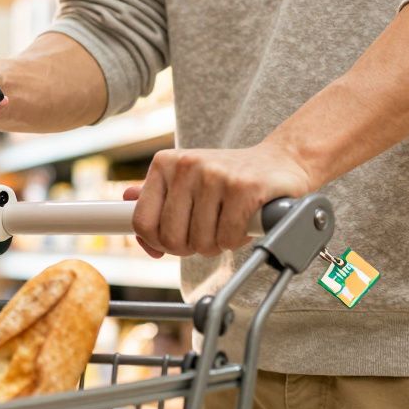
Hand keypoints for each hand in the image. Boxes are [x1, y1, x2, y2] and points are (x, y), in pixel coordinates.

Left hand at [126, 143, 313, 257]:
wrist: (282, 161)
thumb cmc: (229, 176)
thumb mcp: (187, 178)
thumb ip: (157, 192)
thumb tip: (125, 200)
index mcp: (164, 164)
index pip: (141, 221)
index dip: (156, 243)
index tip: (171, 244)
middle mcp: (186, 165)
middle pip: (170, 238)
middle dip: (190, 247)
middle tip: (206, 235)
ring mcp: (215, 175)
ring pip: (200, 241)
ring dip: (216, 245)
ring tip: (226, 225)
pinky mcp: (244, 188)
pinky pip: (227, 237)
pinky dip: (235, 241)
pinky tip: (242, 225)